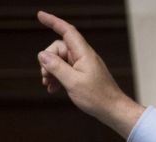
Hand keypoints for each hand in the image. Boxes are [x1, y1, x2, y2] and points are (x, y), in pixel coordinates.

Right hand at [36, 11, 143, 137]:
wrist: (114, 111)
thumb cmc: (98, 98)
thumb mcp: (72, 82)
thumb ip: (56, 67)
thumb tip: (43, 55)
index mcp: (84, 54)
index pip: (67, 31)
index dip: (53, 22)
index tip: (40, 15)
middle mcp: (84, 57)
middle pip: (59, 48)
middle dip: (48, 60)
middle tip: (45, 76)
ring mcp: (84, 66)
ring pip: (61, 60)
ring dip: (51, 70)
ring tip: (48, 84)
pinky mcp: (84, 75)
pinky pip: (66, 70)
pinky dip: (58, 77)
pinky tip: (53, 88)